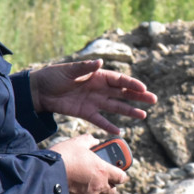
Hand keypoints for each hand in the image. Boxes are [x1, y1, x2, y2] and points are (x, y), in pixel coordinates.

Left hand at [29, 60, 157, 134]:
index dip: (132, 84)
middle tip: (153, 100)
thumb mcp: (69, 70)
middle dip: (138, 96)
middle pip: (123, 93)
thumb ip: (85, 68)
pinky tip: (119, 131)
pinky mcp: (86, 113)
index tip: (144, 88)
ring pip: (115, 107)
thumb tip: (99, 62)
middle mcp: (99, 89)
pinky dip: (109, 126)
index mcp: (98, 75)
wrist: (40, 91)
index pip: (119, 80)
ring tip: (143, 116)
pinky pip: (100, 120)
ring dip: (129, 111)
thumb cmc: (54, 76)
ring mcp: (94, 101)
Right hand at [52, 133, 126, 193]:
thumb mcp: (76, 143)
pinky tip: (72, 187)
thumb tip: (94, 140)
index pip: (122, 177)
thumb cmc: (63, 157)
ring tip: (83, 181)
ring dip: (94, 190)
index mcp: (103, 171)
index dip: (121, 173)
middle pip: (112, 190)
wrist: (44, 176)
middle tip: (100, 176)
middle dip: (109, 184)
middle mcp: (98, 186)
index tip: (117, 170)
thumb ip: (89, 141)